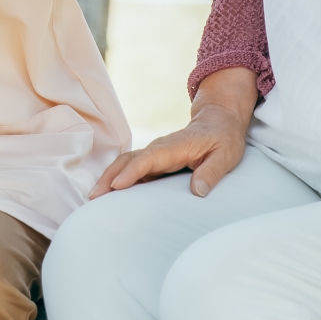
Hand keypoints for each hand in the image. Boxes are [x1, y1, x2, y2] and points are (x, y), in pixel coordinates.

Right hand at [91, 101, 248, 198]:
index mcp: (175, 147)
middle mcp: (160, 149)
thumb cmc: (223, 138)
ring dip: (108, 178)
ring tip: (94, 199)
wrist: (218, 120)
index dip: (131, 172)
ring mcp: (155, 155)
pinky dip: (117, 179)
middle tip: (94, 197)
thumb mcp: (226, 155)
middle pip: (128, 160)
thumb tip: (197, 191)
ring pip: (126, 163)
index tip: (116, 186)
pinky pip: (132, 169)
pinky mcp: (155, 162)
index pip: (148, 159)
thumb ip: (211, 172)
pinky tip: (109, 196)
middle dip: (109, 176)